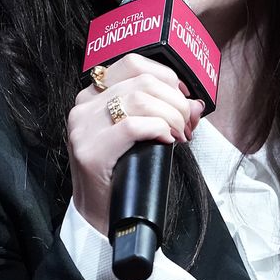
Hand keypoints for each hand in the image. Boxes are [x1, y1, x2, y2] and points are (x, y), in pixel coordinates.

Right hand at [65, 53, 204, 235]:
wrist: (99, 215)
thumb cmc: (121, 173)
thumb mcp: (137, 135)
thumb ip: (160, 112)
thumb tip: (195, 104)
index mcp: (92, 96)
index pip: (132, 63)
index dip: (166, 75)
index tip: (183, 96)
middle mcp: (83, 106)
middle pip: (142, 82)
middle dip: (176, 101)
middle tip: (188, 124)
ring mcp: (83, 128)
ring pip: (140, 100)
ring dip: (171, 116)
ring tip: (180, 134)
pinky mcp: (91, 152)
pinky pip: (133, 126)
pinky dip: (158, 129)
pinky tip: (166, 140)